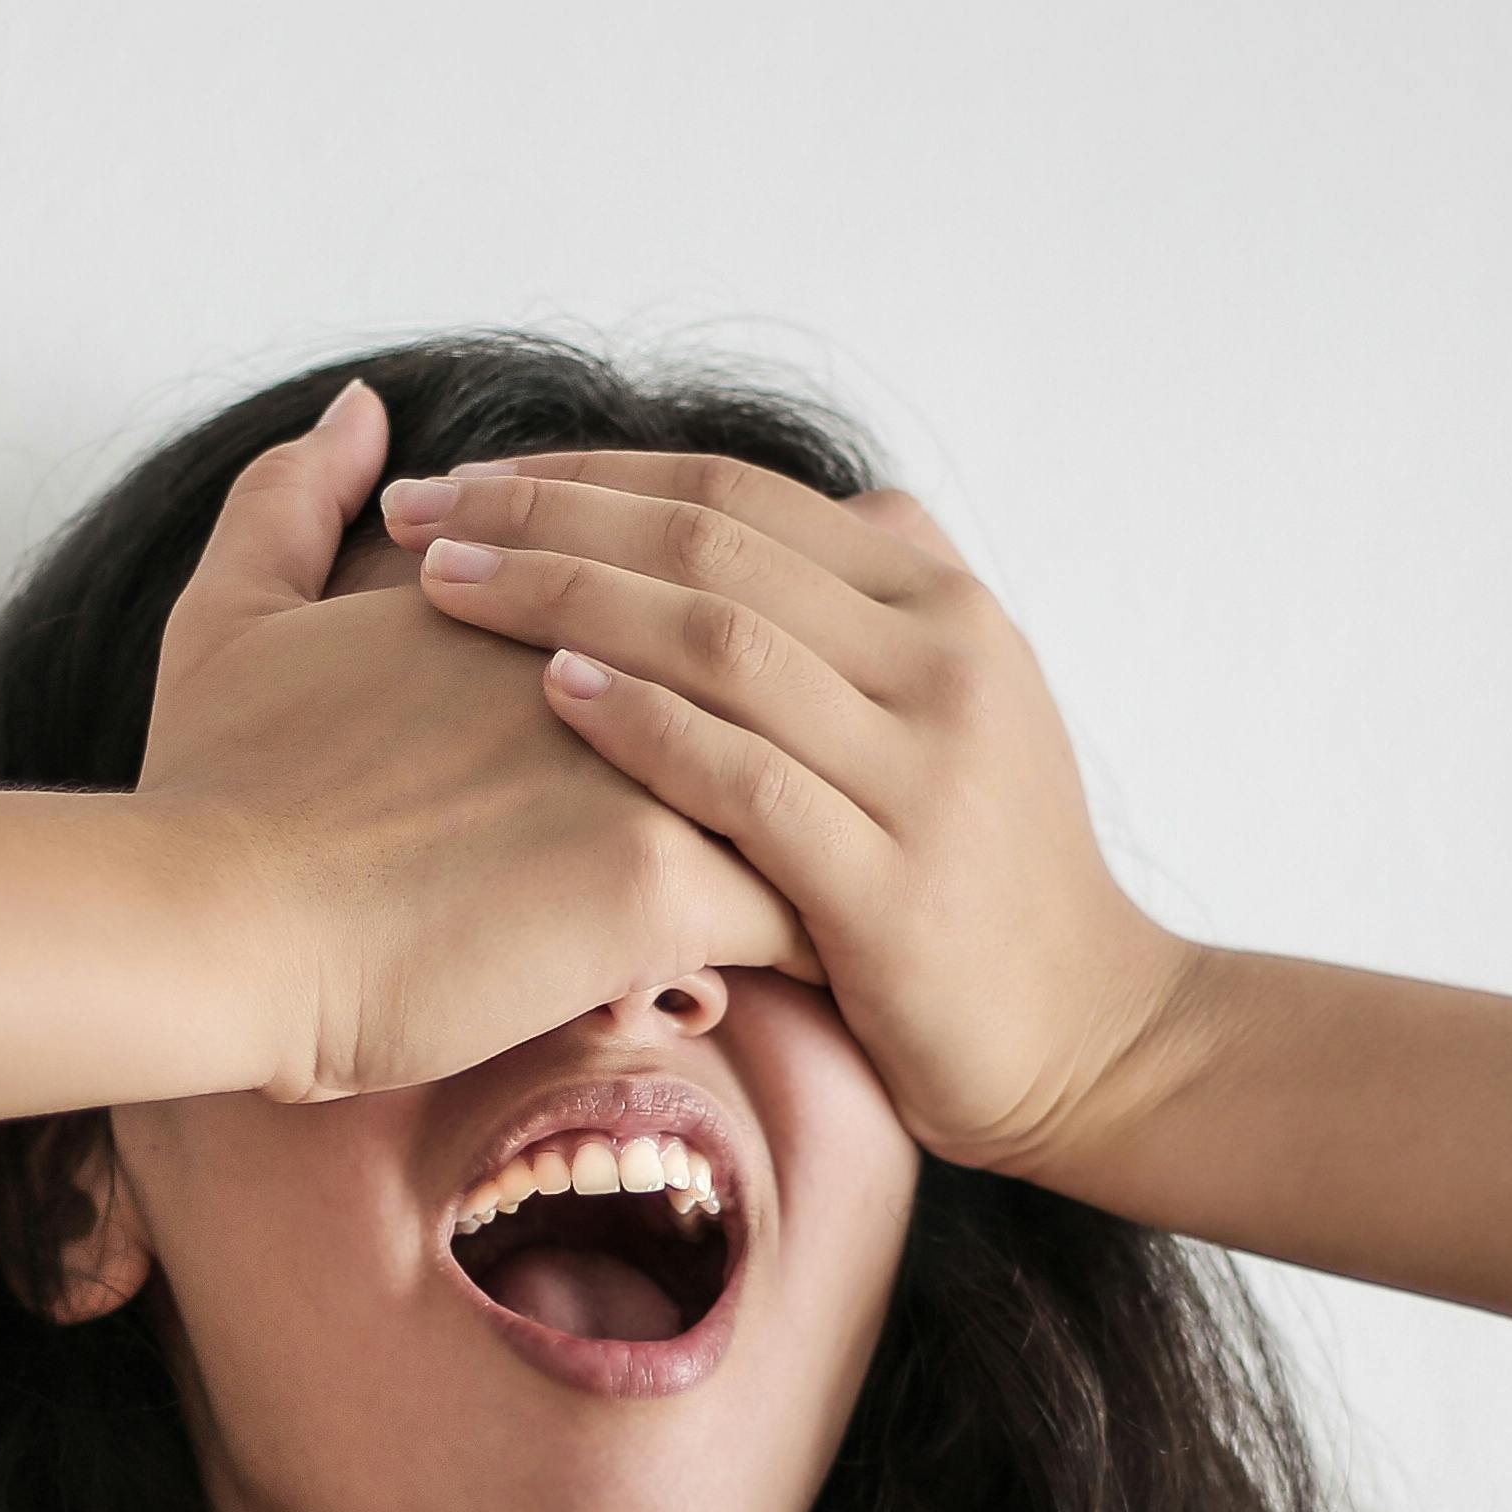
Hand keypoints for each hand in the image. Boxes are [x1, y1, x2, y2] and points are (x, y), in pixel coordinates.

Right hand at [136, 383, 812, 1099]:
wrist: (207, 922)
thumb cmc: (213, 792)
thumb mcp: (233, 616)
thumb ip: (292, 500)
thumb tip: (364, 410)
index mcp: (537, 597)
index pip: (693, 613)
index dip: (719, 682)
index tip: (731, 749)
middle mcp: (614, 655)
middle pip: (774, 690)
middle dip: (813, 756)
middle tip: (838, 831)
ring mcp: (646, 760)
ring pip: (809, 796)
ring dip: (832, 852)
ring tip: (848, 918)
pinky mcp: (657, 877)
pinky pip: (798, 915)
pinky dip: (818, 953)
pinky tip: (823, 990)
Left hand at [377, 448, 1203, 1175]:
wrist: (1094, 1041)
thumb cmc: (987, 877)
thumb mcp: (958, 705)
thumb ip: (875, 603)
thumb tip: (797, 503)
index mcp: (940, 598)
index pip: (735, 488)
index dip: (587, 471)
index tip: (463, 477)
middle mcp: (942, 658)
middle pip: (712, 540)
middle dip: (547, 515)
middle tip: (418, 514)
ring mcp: (924, 767)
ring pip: (722, 637)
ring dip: (568, 597)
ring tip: (446, 587)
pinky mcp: (893, 884)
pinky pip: (748, 777)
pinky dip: (643, 724)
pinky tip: (549, 692)